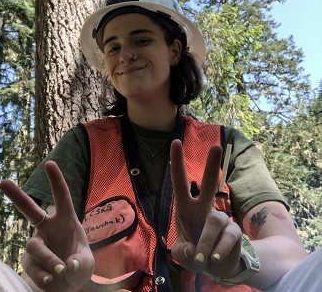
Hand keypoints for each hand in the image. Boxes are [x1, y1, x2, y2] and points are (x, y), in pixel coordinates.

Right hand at [0, 161, 93, 290]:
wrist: (68, 286)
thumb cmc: (78, 266)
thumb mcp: (86, 263)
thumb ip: (80, 263)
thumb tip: (67, 265)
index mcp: (66, 220)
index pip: (62, 197)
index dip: (56, 181)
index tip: (49, 163)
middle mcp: (49, 229)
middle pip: (30, 211)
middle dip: (17, 196)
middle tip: (2, 182)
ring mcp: (37, 245)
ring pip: (34, 245)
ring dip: (48, 258)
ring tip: (60, 270)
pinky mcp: (29, 262)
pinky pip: (33, 266)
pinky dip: (43, 274)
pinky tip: (52, 280)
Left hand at [170, 140, 241, 278]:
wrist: (217, 268)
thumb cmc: (195, 253)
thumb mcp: (182, 254)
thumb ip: (182, 252)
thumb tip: (192, 251)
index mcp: (186, 208)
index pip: (180, 182)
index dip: (177, 163)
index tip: (176, 142)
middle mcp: (203, 208)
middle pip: (209, 183)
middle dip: (212, 165)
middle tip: (216, 146)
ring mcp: (219, 218)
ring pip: (214, 221)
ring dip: (206, 244)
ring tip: (201, 260)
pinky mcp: (234, 231)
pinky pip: (228, 237)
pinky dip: (219, 251)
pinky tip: (215, 261)